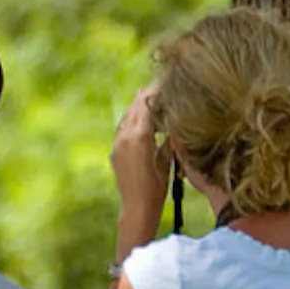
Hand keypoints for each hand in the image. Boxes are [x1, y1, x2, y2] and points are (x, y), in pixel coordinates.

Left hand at [111, 85, 168, 251]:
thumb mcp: (168, 158)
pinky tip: (143, 119)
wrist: (136, 208)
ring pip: (127, 117)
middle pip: (135, 107)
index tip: (167, 80)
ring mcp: (117, 144)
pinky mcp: (115, 152)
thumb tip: (174, 120)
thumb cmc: (157, 187)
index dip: (156, 90)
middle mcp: (124, 137)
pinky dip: (134, 120)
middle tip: (160, 83)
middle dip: (147, 94)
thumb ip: (168, 137)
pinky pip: (124, 129)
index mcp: (138, 136)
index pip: (146, 103)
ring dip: (139, 106)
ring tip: (152, 96)